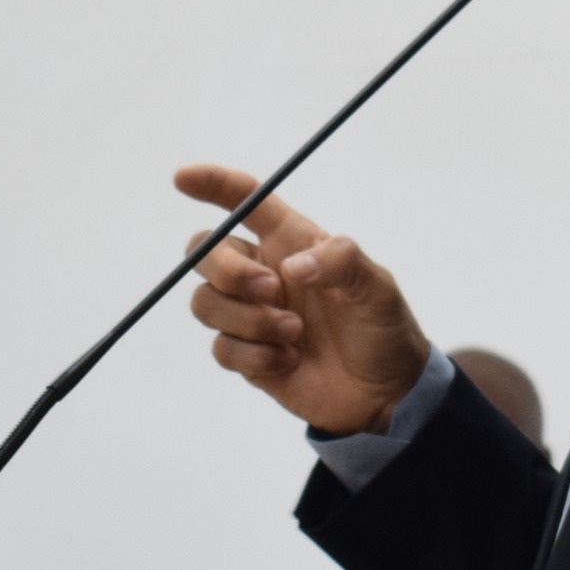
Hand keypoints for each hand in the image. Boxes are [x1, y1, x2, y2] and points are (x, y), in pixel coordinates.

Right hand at [174, 163, 430, 436]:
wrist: (385, 391)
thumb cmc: (383, 328)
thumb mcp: (378, 288)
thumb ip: (341, 262)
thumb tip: (291, 267)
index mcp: (291, 241)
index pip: (245, 200)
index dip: (213, 184)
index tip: (183, 178)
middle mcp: (263, 271)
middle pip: (205, 251)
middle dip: (227, 270)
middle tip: (271, 291)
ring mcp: (250, 314)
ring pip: (205, 302)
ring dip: (247, 320)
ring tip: (295, 334)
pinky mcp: (246, 355)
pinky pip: (221, 348)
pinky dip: (255, 356)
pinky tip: (290, 360)